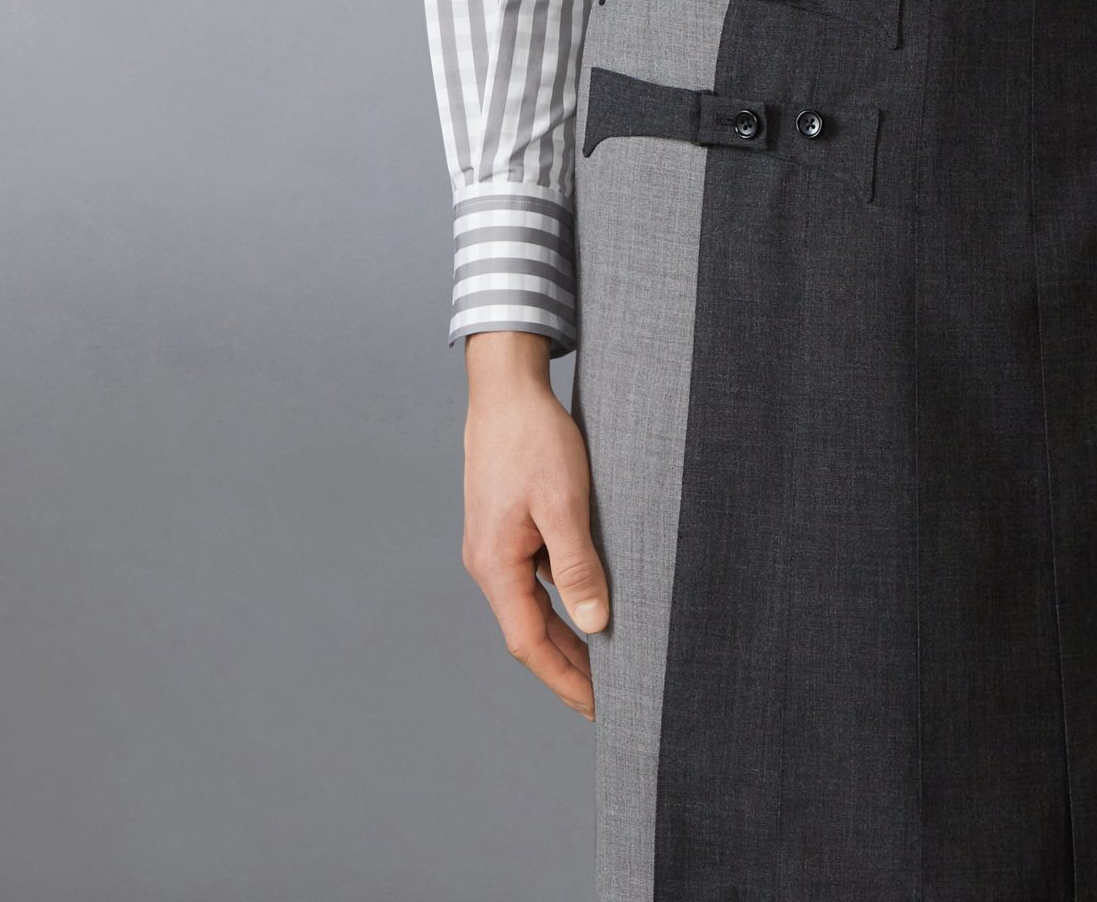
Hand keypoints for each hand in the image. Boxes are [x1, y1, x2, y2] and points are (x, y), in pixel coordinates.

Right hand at [460, 331, 608, 716]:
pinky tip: (589, 601)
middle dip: (567, 667)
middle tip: (608, 697)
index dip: (565, 680)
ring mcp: (495, 546)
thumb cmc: (534, 440)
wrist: (506, 389)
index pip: (530, 644)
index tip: (597, 707)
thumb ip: (578, 566)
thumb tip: (595, 625)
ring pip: (532, 605)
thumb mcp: (565, 502)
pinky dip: (561, 598)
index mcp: (496, 565)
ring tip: (606, 658)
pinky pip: (534, 577)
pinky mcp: (506, 527)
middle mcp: (489, 563)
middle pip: (529, 632)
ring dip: (566, 633)